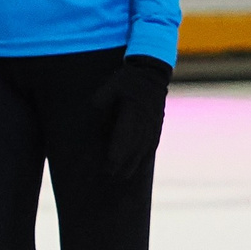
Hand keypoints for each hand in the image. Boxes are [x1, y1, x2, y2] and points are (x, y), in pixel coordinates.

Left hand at [105, 54, 172, 180]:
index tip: (108, 166)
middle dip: (124, 164)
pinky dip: (145, 156)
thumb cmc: (127, 79)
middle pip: (135, 147)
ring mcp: (154, 123)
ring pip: (145, 148)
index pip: (125, 138)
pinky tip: (139, 165)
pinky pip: (152, 144)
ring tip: (123, 176)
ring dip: (135, 164)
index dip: (117, 154)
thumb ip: (102, 99)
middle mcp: (146, 120)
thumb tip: (93, 110)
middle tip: (111, 177)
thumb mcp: (111, 85)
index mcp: (134, 111)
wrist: (152, 72)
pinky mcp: (157, 124)